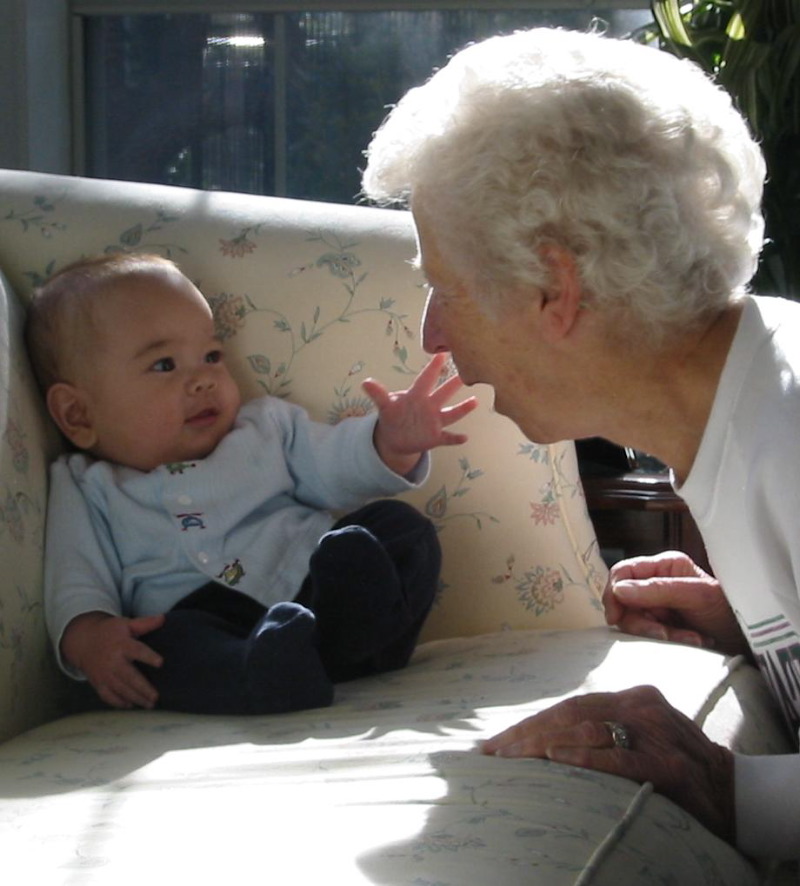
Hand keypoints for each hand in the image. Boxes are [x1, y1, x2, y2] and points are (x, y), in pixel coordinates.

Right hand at [61, 611, 165, 708]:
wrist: (83, 640)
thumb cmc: (110, 632)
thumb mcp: (126, 624)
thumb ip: (145, 623)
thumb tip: (163, 618)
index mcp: (122, 645)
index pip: (137, 651)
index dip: (149, 656)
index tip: (160, 662)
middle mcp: (113, 661)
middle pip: (129, 676)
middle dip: (143, 688)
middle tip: (156, 697)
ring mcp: (104, 674)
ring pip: (120, 689)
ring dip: (135, 698)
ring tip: (149, 705)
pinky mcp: (98, 683)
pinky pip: (107, 696)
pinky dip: (118, 702)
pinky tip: (130, 705)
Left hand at [364, 352, 477, 475]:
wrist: (396, 438)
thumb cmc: (393, 416)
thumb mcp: (384, 406)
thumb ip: (378, 395)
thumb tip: (365, 382)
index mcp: (417, 396)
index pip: (425, 379)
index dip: (432, 367)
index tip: (442, 352)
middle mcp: (429, 406)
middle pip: (443, 393)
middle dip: (454, 383)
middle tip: (468, 371)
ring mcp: (434, 421)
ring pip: (451, 414)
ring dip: (462, 409)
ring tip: (474, 401)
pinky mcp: (435, 437)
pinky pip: (448, 438)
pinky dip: (455, 438)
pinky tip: (464, 438)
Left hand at [481, 686, 735, 841]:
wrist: (736, 793)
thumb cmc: (680, 767)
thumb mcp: (644, 735)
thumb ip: (607, 730)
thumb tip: (550, 741)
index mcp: (633, 697)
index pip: (571, 705)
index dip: (532, 722)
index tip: (499, 741)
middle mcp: (641, 706)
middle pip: (570, 714)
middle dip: (526, 733)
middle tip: (491, 752)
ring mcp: (655, 732)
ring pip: (586, 730)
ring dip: (541, 744)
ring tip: (509, 758)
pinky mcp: (666, 763)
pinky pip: (617, 756)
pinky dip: (582, 756)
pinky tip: (554, 758)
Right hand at [603, 551, 747, 655]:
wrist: (750, 639)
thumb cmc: (728, 610)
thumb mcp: (696, 596)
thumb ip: (658, 590)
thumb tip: (618, 590)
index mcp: (663, 566)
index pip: (623, 572)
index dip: (613, 593)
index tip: (616, 618)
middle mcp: (656, 583)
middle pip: (624, 601)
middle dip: (642, 621)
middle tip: (664, 635)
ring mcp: (658, 606)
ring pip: (635, 621)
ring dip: (658, 634)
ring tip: (688, 640)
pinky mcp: (662, 626)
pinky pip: (648, 635)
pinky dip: (666, 642)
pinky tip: (690, 642)